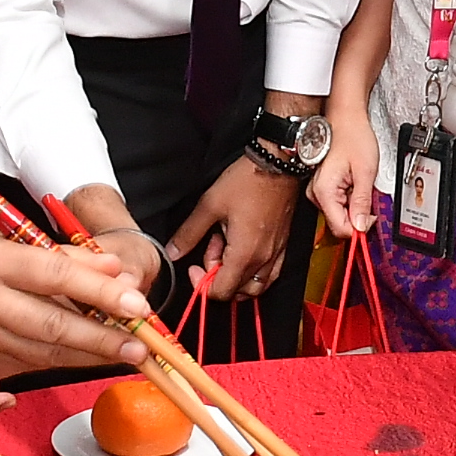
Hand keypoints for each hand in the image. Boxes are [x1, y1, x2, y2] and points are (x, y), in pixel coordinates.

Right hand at [0, 233, 145, 381]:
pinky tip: (91, 355)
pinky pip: (34, 365)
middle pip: (53, 325)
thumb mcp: (15, 243)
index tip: (137, 307)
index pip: (55, 276)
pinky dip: (66, 361)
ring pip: (47, 353)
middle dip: (103, 339)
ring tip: (128, 353)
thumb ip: (69, 256)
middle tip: (141, 346)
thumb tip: (116, 270)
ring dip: (92, 355)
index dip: (100, 294)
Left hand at [171, 159, 304, 303]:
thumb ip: (189, 233)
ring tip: (226, 249)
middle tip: (210, 248)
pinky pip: (269, 275)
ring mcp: (276, 255)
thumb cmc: (247, 182)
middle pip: (238, 291)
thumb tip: (173, 252)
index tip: (194, 266)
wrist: (277, 164)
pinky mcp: (283, 247)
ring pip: (255, 286)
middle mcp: (263, 260)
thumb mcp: (210, 205)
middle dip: (218, 276)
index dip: (202, 284)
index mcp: (244, 254)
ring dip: (236, 276)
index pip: (222, 291)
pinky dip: (253, 272)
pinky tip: (243, 251)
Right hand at [314, 103, 382, 239]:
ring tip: (360, 183)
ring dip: (355, 206)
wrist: (346, 119)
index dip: (360, 228)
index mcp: (325, 192)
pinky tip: (354, 183)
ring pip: (340, 214)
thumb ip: (363, 202)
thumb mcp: (365, 172)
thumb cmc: (353, 137)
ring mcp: (318, 192)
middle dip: (358, 215)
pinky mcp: (323, 189)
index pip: (341, 229)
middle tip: (368, 193)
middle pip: (340, 223)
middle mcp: (316, 194)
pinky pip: (338, 204)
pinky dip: (350, 199)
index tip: (372, 218)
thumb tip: (362, 226)